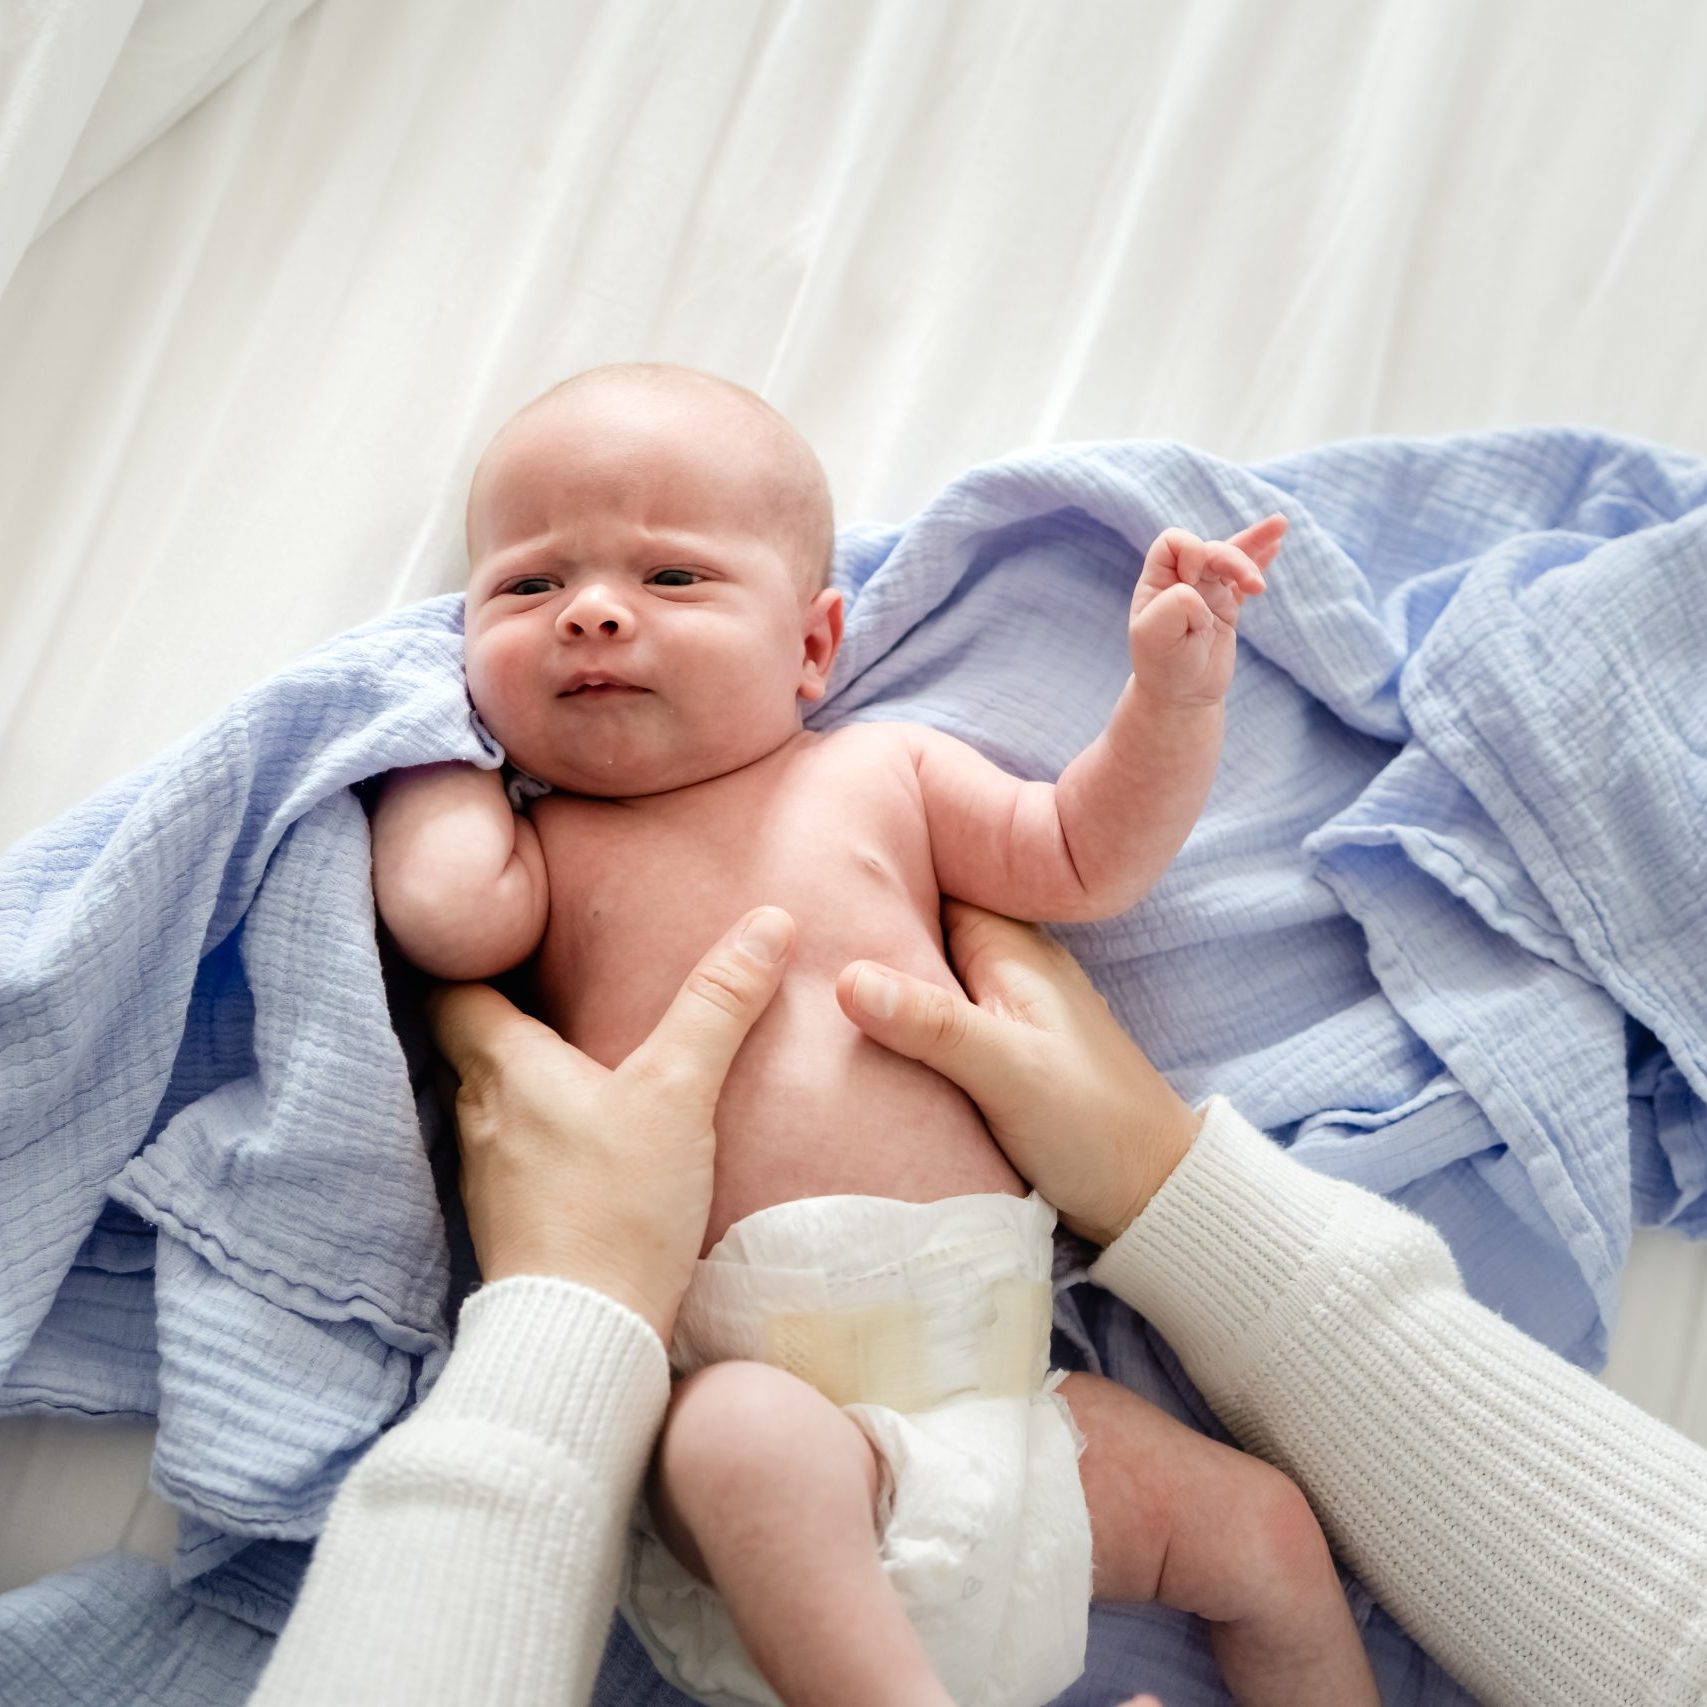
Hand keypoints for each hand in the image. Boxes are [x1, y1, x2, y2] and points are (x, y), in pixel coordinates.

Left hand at [426, 905, 795, 1341]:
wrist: (584, 1337)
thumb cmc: (616, 1205)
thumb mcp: (678, 1091)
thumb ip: (717, 1005)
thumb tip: (769, 920)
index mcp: (503, 1065)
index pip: (455, 988)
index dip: (473, 955)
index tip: (508, 932)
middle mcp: (479, 1113)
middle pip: (474, 1042)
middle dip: (510, 1012)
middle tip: (558, 983)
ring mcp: (488, 1174)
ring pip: (496, 1100)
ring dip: (528, 1077)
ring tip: (579, 1055)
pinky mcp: (510, 1222)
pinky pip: (516, 1153)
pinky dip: (542, 1132)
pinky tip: (586, 1138)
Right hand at [835, 900, 1199, 1246]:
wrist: (1150, 1194)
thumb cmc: (1092, 1126)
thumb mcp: (1008, 1073)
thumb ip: (932, 1024)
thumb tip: (846, 977)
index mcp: (1012, 947)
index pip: (930, 881)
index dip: (874, 873)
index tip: (806, 871)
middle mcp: (1007, 965)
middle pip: (920, 927)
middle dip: (866, 925)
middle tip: (788, 927)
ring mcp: (1003, 1008)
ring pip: (925, 973)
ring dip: (881, 977)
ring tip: (801, 970)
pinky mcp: (998, 1050)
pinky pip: (934, 1017)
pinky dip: (901, 1019)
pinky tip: (853, 1030)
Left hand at [1127, 514, 1285, 705]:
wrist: (1183, 697)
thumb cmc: (1163, 667)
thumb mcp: (1156, 636)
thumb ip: (1175, 605)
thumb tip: (1200, 591)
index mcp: (1157, 582)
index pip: (1174, 542)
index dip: (1191, 552)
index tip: (1192, 584)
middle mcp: (1181, 582)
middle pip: (1210, 548)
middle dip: (1233, 559)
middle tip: (1254, 587)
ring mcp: (1206, 592)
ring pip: (1230, 557)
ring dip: (1252, 554)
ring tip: (1274, 554)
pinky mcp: (1227, 606)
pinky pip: (1244, 576)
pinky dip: (1260, 556)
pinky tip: (1278, 539)